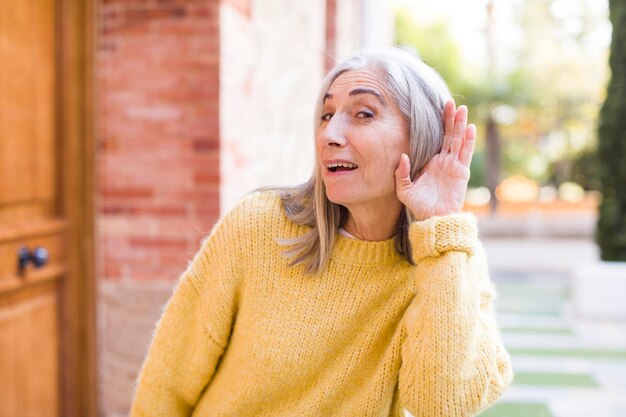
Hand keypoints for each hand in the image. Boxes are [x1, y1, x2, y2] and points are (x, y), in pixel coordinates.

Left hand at [395, 99, 474, 220]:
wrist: (434, 219)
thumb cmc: (419, 206)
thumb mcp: (404, 189)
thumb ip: (402, 173)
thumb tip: (402, 156)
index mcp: (431, 162)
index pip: (435, 138)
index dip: (437, 124)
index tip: (436, 108)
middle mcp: (444, 161)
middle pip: (449, 135)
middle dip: (450, 118)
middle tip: (450, 102)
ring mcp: (454, 166)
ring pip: (458, 140)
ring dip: (460, 125)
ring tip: (462, 109)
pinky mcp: (461, 173)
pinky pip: (465, 153)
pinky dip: (469, 141)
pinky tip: (470, 128)